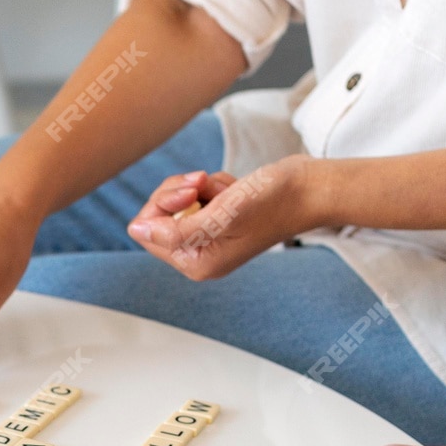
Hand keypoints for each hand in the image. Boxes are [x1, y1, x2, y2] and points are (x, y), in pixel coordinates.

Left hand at [126, 155, 318, 281]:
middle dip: (177, 193)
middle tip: (202, 182)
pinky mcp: (219, 219)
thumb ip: (175, 229)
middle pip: (157, 217)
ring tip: (222, 186)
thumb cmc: (271, 201)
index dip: (162, 205)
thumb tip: (135, 230)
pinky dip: (211, 185)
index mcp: (197, 264)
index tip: (191, 192)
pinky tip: (233, 188)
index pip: (147, 233)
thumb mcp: (220, 215)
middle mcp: (200, 255)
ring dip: (196, 186)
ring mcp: (209, 237)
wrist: (309, 189)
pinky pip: (196, 196)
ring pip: (175, 203)